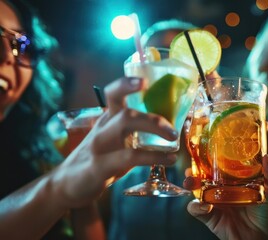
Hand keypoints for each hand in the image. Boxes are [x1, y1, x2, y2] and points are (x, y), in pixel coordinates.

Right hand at [51, 77, 178, 208]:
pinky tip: (169, 160)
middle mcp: (103, 128)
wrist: (68, 184)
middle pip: (126, 112)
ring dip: (154, 130)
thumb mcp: (113, 140)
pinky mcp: (100, 166)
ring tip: (173, 139)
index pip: (113, 94)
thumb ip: (133, 131)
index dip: (127, 84)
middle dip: (154, 118)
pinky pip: (131, 157)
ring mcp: (100, 146)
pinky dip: (154, 157)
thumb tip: (169, 125)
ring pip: (126, 127)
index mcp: (107, 119)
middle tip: (173, 129)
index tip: (144, 81)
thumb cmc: (98, 159)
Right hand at [184, 155, 267, 239]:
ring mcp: (214, 200)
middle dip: (193, 166)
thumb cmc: (267, 213)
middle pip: (202, 172)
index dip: (208, 152)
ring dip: (190, 183)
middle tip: (192, 163)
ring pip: (195, 188)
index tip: (203, 143)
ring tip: (191, 182)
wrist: (264, 238)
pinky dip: (197, 206)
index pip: (218, 161)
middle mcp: (221, 186)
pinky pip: (196, 209)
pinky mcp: (210, 216)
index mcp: (233, 177)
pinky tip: (206, 206)